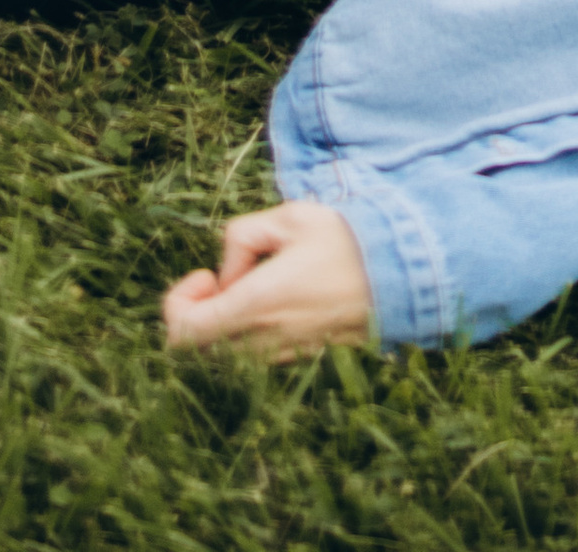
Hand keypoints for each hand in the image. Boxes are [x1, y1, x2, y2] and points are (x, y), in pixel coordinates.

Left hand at [161, 202, 373, 357]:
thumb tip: (227, 271)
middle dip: (195, 312)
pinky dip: (245, 331)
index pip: (183, 331)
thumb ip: (243, 236)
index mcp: (256, 306)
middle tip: (221, 281)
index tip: (206, 274)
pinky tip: (273, 300)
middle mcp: (262, 342)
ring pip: (222, 355)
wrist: (399, 280)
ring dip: (221, 322)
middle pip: (194, 350)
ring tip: (252, 285)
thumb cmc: (345, 243)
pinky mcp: (296, 360)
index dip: (177, 302)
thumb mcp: (290, 218)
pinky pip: (250, 356)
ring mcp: (279, 357)